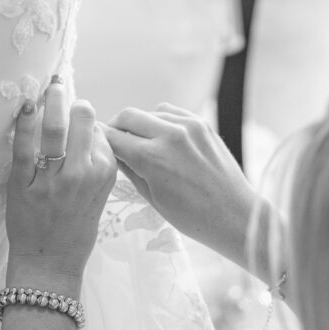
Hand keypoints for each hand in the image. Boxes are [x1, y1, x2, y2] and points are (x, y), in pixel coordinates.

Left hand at [6, 79, 116, 288]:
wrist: (50, 263)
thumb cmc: (75, 229)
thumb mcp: (98, 196)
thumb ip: (95, 164)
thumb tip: (86, 127)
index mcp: (104, 175)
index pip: (100, 131)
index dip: (88, 120)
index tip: (79, 115)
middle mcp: (82, 174)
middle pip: (83, 121)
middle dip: (73, 102)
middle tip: (61, 91)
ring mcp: (53, 179)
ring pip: (55, 128)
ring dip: (52, 100)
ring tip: (48, 87)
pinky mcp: (24, 184)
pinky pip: (24, 146)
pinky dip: (23, 123)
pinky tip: (24, 107)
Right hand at [105, 103, 260, 267]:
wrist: (234, 215)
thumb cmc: (191, 217)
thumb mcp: (151, 198)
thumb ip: (129, 169)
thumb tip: (112, 151)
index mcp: (152, 158)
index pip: (113, 138)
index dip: (100, 140)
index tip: (95, 144)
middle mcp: (169, 135)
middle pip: (127, 116)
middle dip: (116, 128)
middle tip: (115, 142)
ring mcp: (188, 126)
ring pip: (149, 112)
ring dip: (139, 124)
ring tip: (141, 143)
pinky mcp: (202, 124)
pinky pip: (171, 113)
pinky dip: (161, 121)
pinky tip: (162, 139)